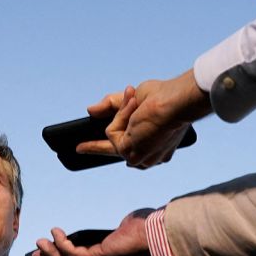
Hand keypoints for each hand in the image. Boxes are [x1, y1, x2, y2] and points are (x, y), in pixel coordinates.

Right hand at [30, 209, 153, 255]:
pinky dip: (63, 244)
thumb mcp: (117, 231)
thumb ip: (100, 236)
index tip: (46, 252)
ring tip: (39, 243)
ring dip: (53, 253)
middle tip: (34, 254)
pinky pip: (76, 253)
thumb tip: (79, 235)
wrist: (160, 229)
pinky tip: (55, 234)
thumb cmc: (145, 226)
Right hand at [76, 69, 211, 167]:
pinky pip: (111, 131)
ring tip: (139, 102)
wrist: (177, 103)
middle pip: (116, 150)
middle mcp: (149, 158)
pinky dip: (122, 115)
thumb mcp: (134, 100)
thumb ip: (112, 106)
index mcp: (156, 148)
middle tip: (79, 147)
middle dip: (95, 147)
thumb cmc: (165, 98)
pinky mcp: (128, 152)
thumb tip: (89, 110)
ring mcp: (138, 158)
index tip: (100, 154)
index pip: (130, 151)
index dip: (116, 150)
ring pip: (112, 135)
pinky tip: (138, 109)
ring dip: (123, 114)